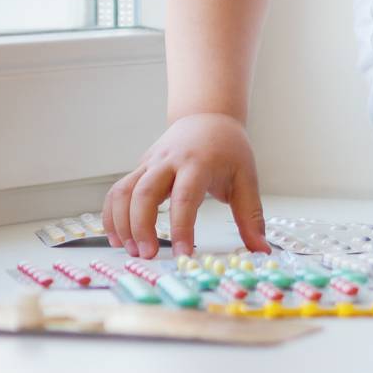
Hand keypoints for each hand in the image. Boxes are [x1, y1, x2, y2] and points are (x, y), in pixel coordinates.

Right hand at [101, 113, 270, 258]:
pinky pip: (118, 191)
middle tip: (147, 255)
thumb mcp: (246, 178)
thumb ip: (251, 216)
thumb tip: (261, 251)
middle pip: (144, 192)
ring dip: (122, 223)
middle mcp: (169, 161)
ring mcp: (150, 164)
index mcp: (198, 163)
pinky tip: (117, 238)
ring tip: (131, 251)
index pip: (185, 196)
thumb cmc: (228, 149)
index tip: (182, 254)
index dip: (181, 226)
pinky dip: (112, 214)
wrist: (207, 116)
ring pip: (124, 191)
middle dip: (141, 226)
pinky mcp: (140, 168)